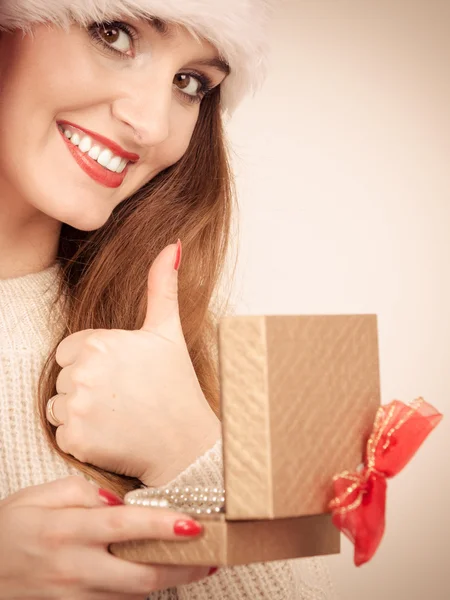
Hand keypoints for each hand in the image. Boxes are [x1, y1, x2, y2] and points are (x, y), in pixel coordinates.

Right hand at [0, 476, 210, 598]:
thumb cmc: (10, 527)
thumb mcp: (37, 496)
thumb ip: (80, 492)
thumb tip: (117, 501)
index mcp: (67, 531)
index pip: (125, 526)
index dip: (162, 526)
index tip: (194, 524)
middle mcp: (75, 568)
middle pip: (140, 576)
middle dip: (183, 568)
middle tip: (213, 557)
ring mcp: (75, 597)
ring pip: (133, 596)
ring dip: (168, 582)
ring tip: (197, 566)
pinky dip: (141, 594)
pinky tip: (158, 577)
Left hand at [49, 242, 220, 486]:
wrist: (187, 443)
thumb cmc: (178, 386)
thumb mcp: (168, 332)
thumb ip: (162, 286)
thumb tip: (173, 244)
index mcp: (100, 343)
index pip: (70, 351)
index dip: (95, 363)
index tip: (123, 376)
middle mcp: (84, 373)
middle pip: (63, 377)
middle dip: (87, 386)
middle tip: (124, 397)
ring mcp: (78, 407)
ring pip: (59, 405)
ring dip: (81, 413)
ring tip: (118, 417)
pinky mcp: (75, 439)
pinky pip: (63, 434)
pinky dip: (83, 438)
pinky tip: (112, 436)